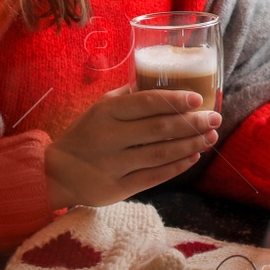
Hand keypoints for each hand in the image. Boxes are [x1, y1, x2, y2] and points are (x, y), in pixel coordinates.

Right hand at [45, 87, 220, 209]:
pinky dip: (176, 167)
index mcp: (106, 112)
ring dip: (190, 145)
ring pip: (160, 153)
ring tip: (210, 137)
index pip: (147, 102)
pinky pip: (154, 177)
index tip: (199, 98)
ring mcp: (114, 165)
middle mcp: (110, 137)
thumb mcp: (99, 108)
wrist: (55, 172)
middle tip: (215, 118)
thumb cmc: (85, 134)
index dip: (175, 100)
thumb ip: (128, 96)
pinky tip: (193, 157)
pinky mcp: (117, 188)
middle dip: (192, 123)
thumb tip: (162, 80)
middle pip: (159, 129)